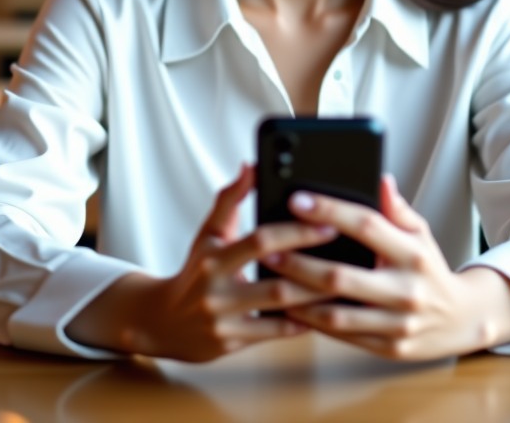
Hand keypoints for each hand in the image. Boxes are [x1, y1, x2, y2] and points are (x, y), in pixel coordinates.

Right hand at [68, 164, 337, 360]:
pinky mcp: (231, 344)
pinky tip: (323, 312)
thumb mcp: (208, 232)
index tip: (327, 222)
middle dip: (313, 269)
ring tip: (344, 284)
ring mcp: (224, 320)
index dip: (296, 232)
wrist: (162, 321)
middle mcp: (217, 289)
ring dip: (313, 298)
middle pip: (274, 281)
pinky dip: (299, 323)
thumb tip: (251, 165)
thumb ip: (231, 198)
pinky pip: (273, 334)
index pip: (261, 240)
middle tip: (347, 257)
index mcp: (214, 256)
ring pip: (278, 311)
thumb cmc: (194, 271)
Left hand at [263, 174, 509, 360]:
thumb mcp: (421, 232)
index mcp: (412, 254)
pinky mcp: (388, 349)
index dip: (330, 211)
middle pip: (342, 276)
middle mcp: (406, 290)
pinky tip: (292, 308)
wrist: (461, 320)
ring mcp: (396, 324)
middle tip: (269, 248)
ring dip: (299, 297)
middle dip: (300, 262)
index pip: (366, 226)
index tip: (298, 200)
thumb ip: (396, 208)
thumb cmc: (430, 269)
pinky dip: (314, 323)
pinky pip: (343, 336)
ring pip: (337, 314)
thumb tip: (379, 178)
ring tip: (272, 279)